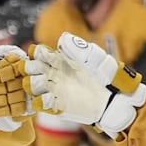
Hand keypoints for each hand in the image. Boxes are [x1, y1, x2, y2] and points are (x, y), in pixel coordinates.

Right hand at [25, 33, 145, 135]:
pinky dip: (38, 102)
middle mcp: (55, 75)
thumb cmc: (107, 77)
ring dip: (32, 84)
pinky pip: (38, 105)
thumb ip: (79, 49)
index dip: (37, 53)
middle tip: (36, 69)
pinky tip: (48, 99)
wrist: (115, 101)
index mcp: (62, 61)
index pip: (41, 54)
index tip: (37, 54)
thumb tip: (63, 38)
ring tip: (43, 84)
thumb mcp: (95, 58)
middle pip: (32, 69)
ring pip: (31, 86)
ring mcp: (54, 91)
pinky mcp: (56, 107)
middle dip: (30, 68)